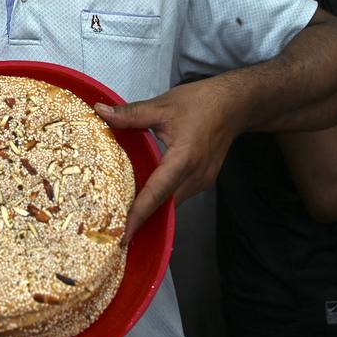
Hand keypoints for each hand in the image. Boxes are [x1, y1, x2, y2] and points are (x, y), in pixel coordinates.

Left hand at [94, 78, 233, 244]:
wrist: (235, 105)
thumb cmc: (202, 103)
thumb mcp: (162, 106)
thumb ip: (131, 114)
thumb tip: (101, 112)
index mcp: (184, 159)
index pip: (157, 193)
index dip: (138, 214)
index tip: (124, 234)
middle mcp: (195, 176)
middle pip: (164, 204)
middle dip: (141, 217)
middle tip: (114, 227)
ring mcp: (202, 180)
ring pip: (173, 202)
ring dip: (152, 208)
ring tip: (124, 214)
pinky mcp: (204, 179)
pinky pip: (180, 195)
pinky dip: (163, 198)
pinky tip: (145, 195)